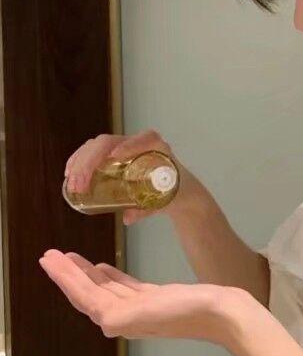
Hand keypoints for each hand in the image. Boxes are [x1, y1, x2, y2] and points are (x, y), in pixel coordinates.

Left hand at [38, 249, 244, 345]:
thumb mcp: (152, 311)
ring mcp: (141, 309)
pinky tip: (104, 268)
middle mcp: (126, 317)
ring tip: (71, 257)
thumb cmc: (190, 309)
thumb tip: (101, 318)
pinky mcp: (157, 300)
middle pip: (89, 293)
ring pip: (105, 290)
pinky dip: (111, 278)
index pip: (84, 297)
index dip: (64, 278)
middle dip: (69, 275)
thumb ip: (122, 315)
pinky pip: (125, 288)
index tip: (47, 259)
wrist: (225, 314)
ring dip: (87, 274)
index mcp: (121, 320)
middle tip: (50, 254)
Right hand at [63, 128, 199, 224]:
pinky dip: (79, 160)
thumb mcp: (164, 201)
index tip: (115, 156)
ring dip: (81, 161)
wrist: (179, 189)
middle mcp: (140, 143)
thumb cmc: (174, 192)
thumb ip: (148, 208)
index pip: (147, 138)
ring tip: (72, 182)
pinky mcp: (113, 155)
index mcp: (158, 149)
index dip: (130, 144)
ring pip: (98, 145)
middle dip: (92, 160)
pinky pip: (93, 151)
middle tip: (80, 184)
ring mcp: (124, 147)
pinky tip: (69, 173)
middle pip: (111, 141)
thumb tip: (127, 218)